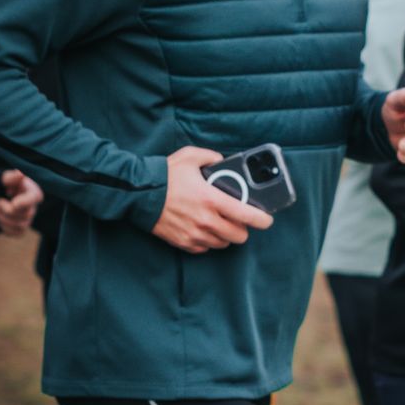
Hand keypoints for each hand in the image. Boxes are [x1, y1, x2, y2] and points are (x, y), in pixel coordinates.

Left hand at [0, 170, 43, 236]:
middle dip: (7, 211)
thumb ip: (11, 177)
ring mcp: (28, 218)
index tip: (14, 203)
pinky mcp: (21, 228)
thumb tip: (20, 174)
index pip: (34, 198)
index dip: (25, 202)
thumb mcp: (5, 178)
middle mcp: (33, 206)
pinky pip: (17, 233)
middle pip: (26, 215)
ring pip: (21, 226)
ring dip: (4, 219)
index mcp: (32, 191)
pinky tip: (0, 220)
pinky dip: (6, 229)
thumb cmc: (3, 185)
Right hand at [152, 146, 273, 253]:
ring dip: (226, 235)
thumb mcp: (190, 156)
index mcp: (212, 199)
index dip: (262, 220)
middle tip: (239, 219)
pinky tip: (205, 230)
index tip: (267, 220)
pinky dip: (209, 241)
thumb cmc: (165, 175)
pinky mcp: (183, 243)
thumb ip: (211, 157)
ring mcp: (195, 234)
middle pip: (238, 236)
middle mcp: (206, 220)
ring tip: (221, 223)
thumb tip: (221, 161)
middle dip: (243, 228)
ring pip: (223, 243)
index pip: (247, 216)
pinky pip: (205, 248)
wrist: (138, 194)